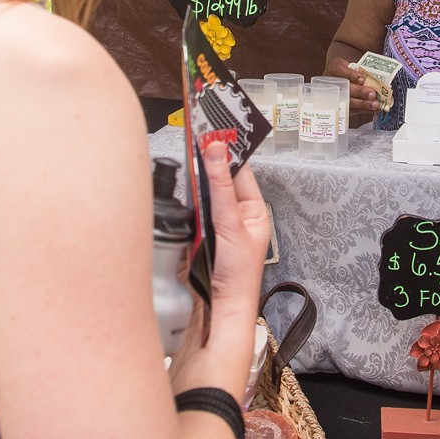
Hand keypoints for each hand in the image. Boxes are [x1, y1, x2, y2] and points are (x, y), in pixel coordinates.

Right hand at [201, 142, 269, 312]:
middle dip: (209, 164)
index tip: (214, 133)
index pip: (240, 170)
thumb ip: (221, 188)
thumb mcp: (231, 224)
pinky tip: (185, 192)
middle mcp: (237, 213)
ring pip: (205, 192)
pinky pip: (194, 208)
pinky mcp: (202, 231)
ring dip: (198, 182)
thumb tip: (217, 153)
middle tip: (197, 141)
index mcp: (254, 209)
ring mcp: (219, 222)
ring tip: (191, 160)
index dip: (227, 151)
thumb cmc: (239, 274)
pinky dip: (188, 200)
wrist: (222, 305)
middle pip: (221, 179)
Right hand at [326, 56, 377, 120]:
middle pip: (344, 88)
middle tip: (372, 94)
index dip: (350, 75)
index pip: (339, 69)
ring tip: (375, 104)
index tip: (362, 79)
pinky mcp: (340, 106)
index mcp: (334, 67)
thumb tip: (377, 77)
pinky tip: (374, 109)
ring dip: (362, 104)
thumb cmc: (350, 68)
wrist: (342, 74)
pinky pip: (351, 110)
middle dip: (359, 92)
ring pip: (347, 101)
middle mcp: (331, 82)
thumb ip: (361, 69)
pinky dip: (364, 110)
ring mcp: (334, 95)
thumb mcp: (354, 63)